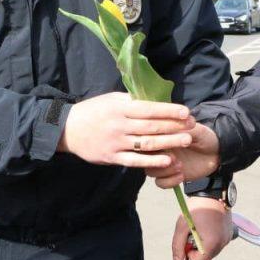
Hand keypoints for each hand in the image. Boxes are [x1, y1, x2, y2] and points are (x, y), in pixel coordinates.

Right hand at [58, 92, 193, 168]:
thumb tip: (153, 99)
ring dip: (169, 143)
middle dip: (174, 126)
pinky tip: (168, 160)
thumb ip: (130, 100)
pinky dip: (152, 161)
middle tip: (192, 127)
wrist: (67, 129)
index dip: (169, 110)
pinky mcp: (112, 157)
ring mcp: (116, 142)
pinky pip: (135, 160)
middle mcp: (119, 125)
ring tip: (186, 141)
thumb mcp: (110, 99)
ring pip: (147, 144)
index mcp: (119, 108)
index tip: (186, 112)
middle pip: (152, 127)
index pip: (149, 109)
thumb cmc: (92, 111)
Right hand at [146, 124, 220, 187]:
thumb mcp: (194, 130)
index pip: (146, 138)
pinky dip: (169, 181)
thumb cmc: (203, 137)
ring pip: (150, 171)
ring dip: (164, 171)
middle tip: (174, 158)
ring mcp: (162, 163)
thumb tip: (166, 126)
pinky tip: (182, 175)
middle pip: (145, 156)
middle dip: (157, 159)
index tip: (169, 144)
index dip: (154, 142)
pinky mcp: (169, 175)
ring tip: (180, 166)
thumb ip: (180, 129)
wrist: (216, 152)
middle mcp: (158, 149)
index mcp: (160, 134)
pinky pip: (160, 182)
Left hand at [172, 196, 232, 259]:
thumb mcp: (182, 226)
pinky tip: (207, 225)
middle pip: (205, 257)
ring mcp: (227, 239)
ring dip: (203, 243)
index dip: (190, 254)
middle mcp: (222, 244)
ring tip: (201, 227)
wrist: (213, 192)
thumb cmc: (196, 208)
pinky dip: (211, 238)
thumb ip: (178, 245)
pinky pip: (218, 243)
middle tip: (193, 231)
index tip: (187, 240)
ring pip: (211, 251)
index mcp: (212, 244)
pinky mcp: (230, 233)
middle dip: (196, 248)